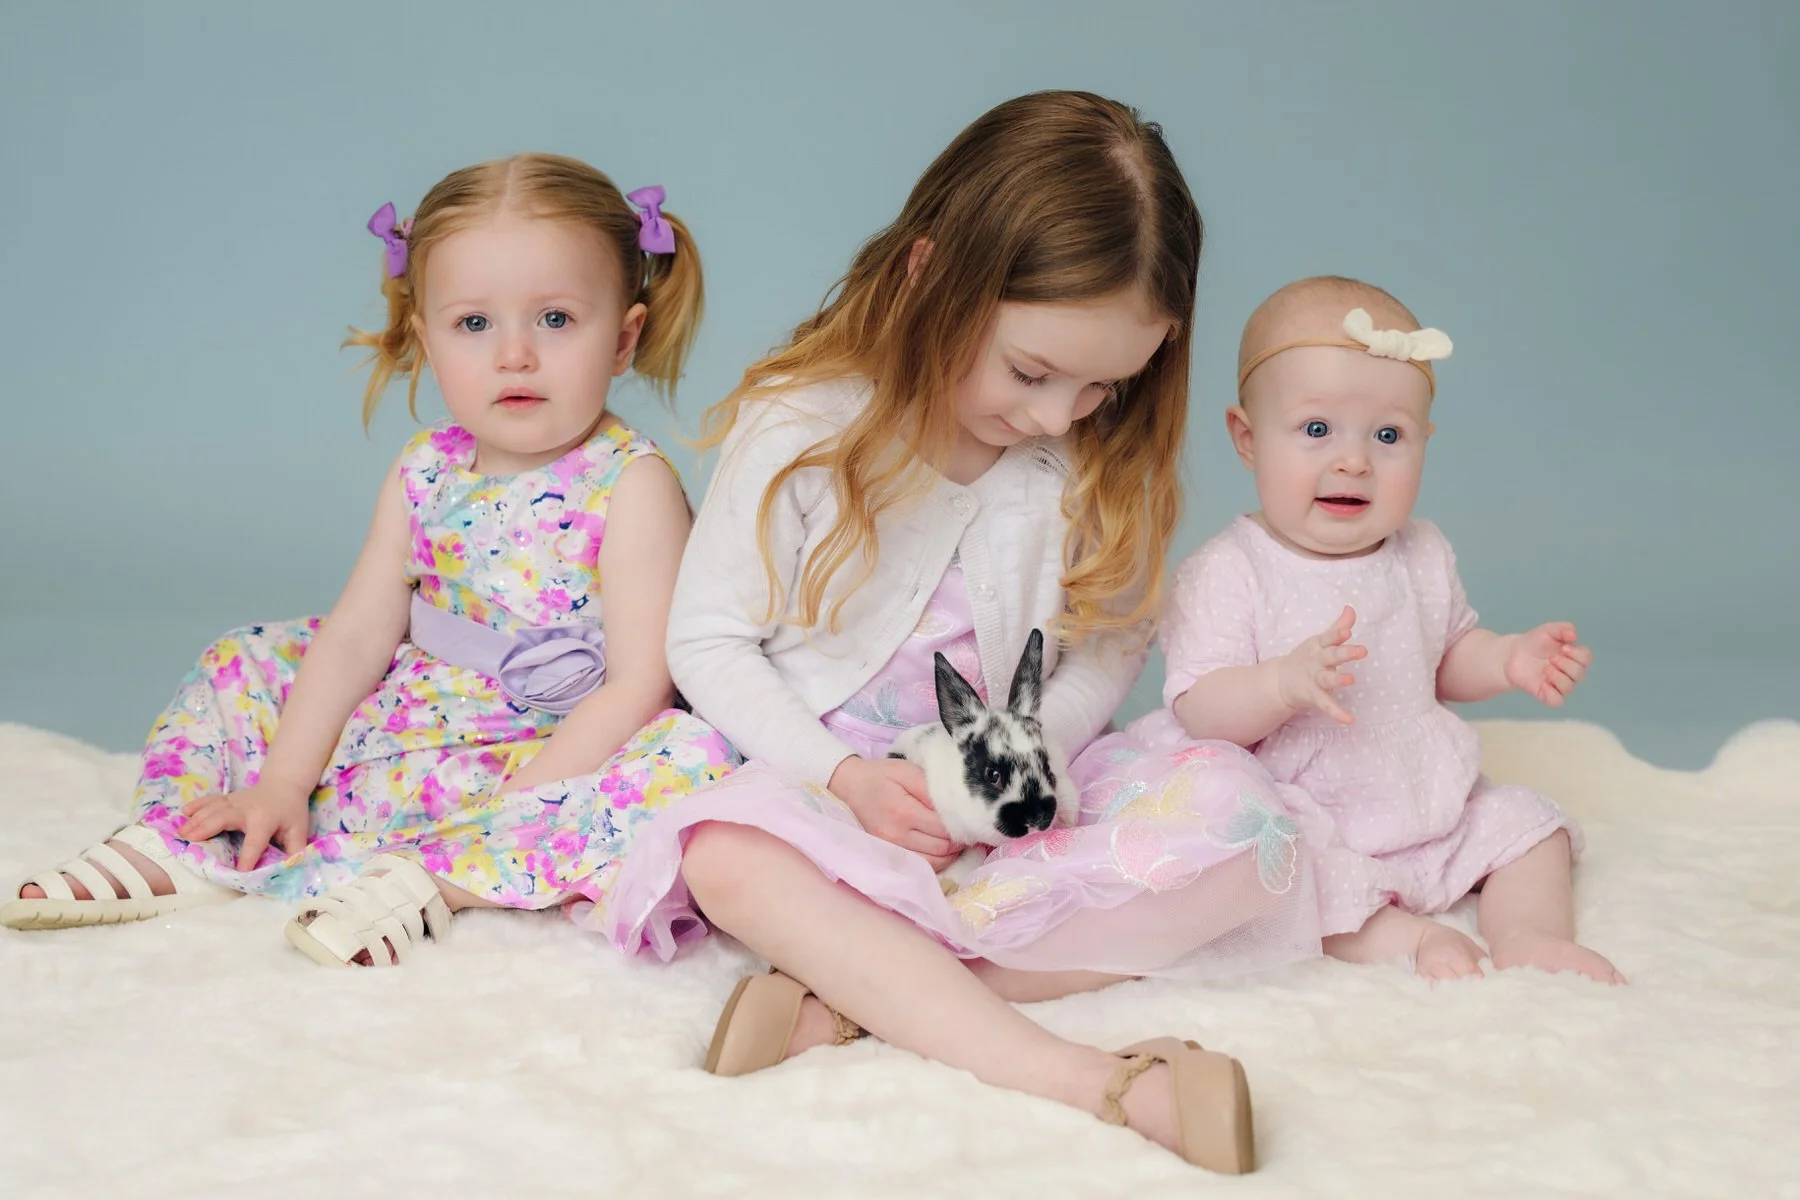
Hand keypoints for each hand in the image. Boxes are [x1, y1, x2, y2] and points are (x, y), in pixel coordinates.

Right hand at [178, 782, 311, 871]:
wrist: (285, 785)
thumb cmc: (291, 811)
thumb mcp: (299, 830)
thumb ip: (296, 849)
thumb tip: (294, 868)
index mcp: (265, 819)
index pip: (256, 840)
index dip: (249, 857)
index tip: (240, 872)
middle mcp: (247, 808)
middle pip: (224, 818)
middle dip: (207, 828)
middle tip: (189, 841)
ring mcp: (235, 801)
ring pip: (213, 809)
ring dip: (197, 820)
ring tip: (182, 833)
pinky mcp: (228, 798)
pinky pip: (210, 800)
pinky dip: (197, 805)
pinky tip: (184, 813)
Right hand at [829, 756, 959, 864]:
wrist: (849, 787)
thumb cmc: (881, 776)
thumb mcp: (907, 771)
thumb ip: (932, 789)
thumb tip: (955, 809)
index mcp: (903, 812)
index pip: (945, 828)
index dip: (962, 825)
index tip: (969, 817)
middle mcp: (895, 835)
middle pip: (942, 848)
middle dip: (959, 841)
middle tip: (965, 828)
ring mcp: (890, 848)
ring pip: (934, 863)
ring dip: (950, 854)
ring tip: (954, 840)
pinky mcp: (887, 855)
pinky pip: (920, 867)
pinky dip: (936, 861)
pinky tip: (939, 849)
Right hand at [1275, 605, 1366, 723]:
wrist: (1282, 681)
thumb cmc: (1309, 658)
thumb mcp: (1321, 641)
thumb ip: (1338, 627)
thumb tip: (1351, 608)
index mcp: (1318, 647)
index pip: (1329, 638)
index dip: (1338, 634)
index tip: (1348, 631)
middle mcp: (1317, 662)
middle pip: (1331, 656)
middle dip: (1345, 653)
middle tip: (1362, 650)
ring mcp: (1314, 679)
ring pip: (1327, 679)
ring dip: (1338, 680)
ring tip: (1351, 680)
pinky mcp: (1314, 696)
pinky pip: (1327, 705)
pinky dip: (1337, 713)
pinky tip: (1350, 719)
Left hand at [1504, 622, 1591, 706]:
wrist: (1512, 654)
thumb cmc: (1534, 642)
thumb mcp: (1548, 630)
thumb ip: (1563, 628)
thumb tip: (1574, 636)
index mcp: (1573, 656)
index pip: (1587, 658)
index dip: (1577, 654)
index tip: (1563, 647)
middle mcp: (1569, 672)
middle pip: (1580, 674)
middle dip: (1566, 664)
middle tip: (1551, 658)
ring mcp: (1558, 684)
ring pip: (1569, 688)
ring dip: (1558, 677)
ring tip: (1545, 669)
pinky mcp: (1546, 694)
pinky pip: (1557, 701)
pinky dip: (1552, 694)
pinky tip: (1543, 684)